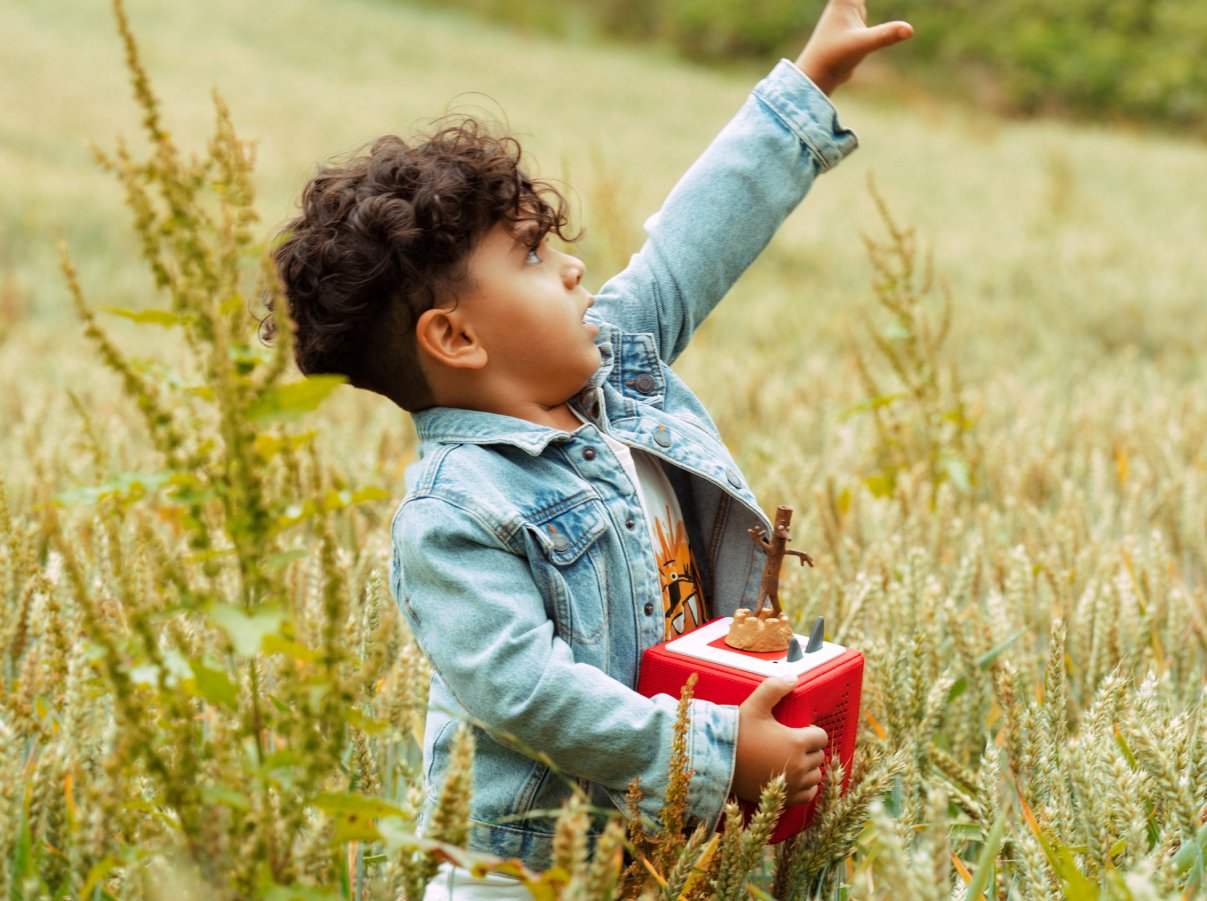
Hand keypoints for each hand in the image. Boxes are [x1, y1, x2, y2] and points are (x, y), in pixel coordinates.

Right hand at [733, 676, 827, 804]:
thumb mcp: (754, 706)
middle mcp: (799, 765)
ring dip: (809, 768)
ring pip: (816, 776)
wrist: (717, 762)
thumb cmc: (736, 733)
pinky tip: (795, 778)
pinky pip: (808, 794)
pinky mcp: (785, 798)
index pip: (822, 737)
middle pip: (819, 756)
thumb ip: (774, 688)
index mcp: (796, 741)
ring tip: (794, 760)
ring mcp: (794, 784)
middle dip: (810, 749)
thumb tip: (793, 677)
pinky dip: (805, 787)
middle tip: (793, 743)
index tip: (801, 730)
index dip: (812, 732)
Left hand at [794, 0, 912, 95]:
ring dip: (862, 0)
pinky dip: (865, 0)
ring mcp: (848, 14)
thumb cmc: (833, 58)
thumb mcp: (862, 45)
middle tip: (863, 2)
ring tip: (861, 5)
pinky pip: (862, 4)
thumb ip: (885, 35)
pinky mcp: (852, 26)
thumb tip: (909, 30)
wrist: (818, 76)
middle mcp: (845, 3)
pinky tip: (861, 5)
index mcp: (844, 1)